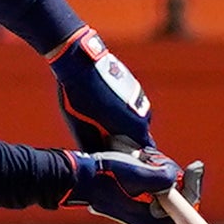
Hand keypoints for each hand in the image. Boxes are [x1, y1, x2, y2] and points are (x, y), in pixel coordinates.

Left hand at [46, 24, 157, 154]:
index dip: (131, 158)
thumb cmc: (79, 98)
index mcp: (135, 128)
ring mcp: (141, 99)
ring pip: (136, 121)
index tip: (117, 159)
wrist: (79, 63)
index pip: (144, 152)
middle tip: (105, 141)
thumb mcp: (82, 128)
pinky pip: (132, 107)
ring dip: (124, 125)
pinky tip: (104, 107)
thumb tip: (96, 159)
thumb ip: (93, 145)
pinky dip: (123, 111)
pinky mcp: (135, 87)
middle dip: (126, 142)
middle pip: (140, 137)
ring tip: (102, 123)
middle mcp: (144, 115)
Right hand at [61, 148, 201, 223]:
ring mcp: (137, 207)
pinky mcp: (129, 196)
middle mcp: (145, 217)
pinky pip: (148, 181)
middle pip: (174, 193)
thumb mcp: (136, 174)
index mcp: (150, 219)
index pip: (185, 205)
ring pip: (161, 185)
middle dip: (169, 172)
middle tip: (156, 157)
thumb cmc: (103, 175)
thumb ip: (162, 176)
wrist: (75, 174)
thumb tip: (176, 176)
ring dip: (156, 167)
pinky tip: (134, 158)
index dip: (193, 184)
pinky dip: (146, 168)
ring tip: (140, 156)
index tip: (196, 165)